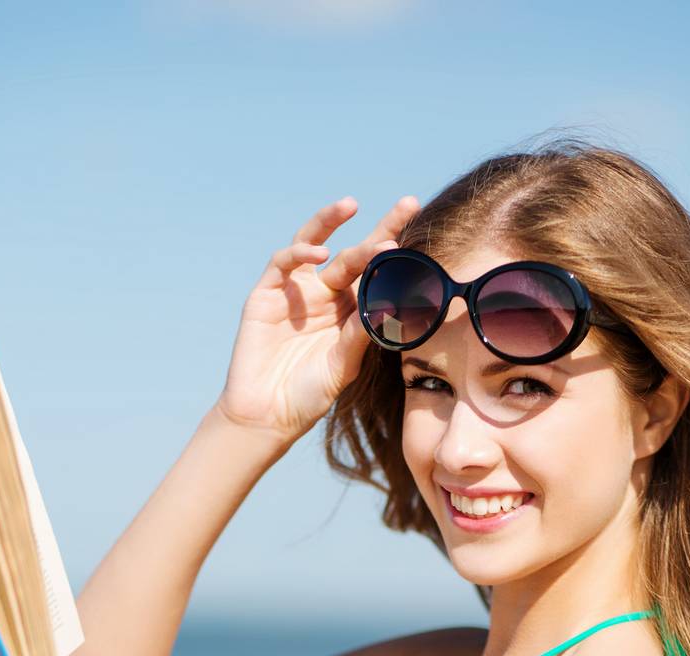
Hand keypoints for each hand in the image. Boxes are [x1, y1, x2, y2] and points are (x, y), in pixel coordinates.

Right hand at [214, 193, 420, 443]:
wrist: (267, 415)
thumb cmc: (309, 394)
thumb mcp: (343, 365)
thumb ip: (361, 334)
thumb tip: (388, 303)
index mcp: (348, 310)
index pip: (375, 274)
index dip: (395, 252)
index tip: (422, 230)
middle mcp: (324, 294)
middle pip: (354, 253)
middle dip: (381, 229)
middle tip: (407, 206)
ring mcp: (295, 291)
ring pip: (313, 243)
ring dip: (330, 220)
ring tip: (351, 206)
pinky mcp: (266, 294)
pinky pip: (283, 262)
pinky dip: (299, 252)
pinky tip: (320, 253)